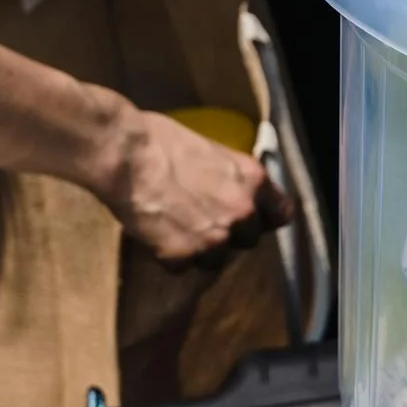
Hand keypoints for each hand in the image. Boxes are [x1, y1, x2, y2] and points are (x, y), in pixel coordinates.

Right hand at [101, 109, 294, 265]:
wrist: (124, 154)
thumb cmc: (161, 139)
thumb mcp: (213, 150)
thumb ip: (232, 177)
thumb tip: (234, 188)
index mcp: (254, 181)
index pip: (281, 215)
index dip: (265, 218)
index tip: (254, 219)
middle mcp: (242, 214)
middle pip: (248, 241)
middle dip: (229, 235)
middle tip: (202, 220)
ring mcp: (213, 239)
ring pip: (216, 260)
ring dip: (200, 250)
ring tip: (176, 228)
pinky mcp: (182, 256)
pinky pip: (182, 267)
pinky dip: (170, 256)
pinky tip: (156, 235)